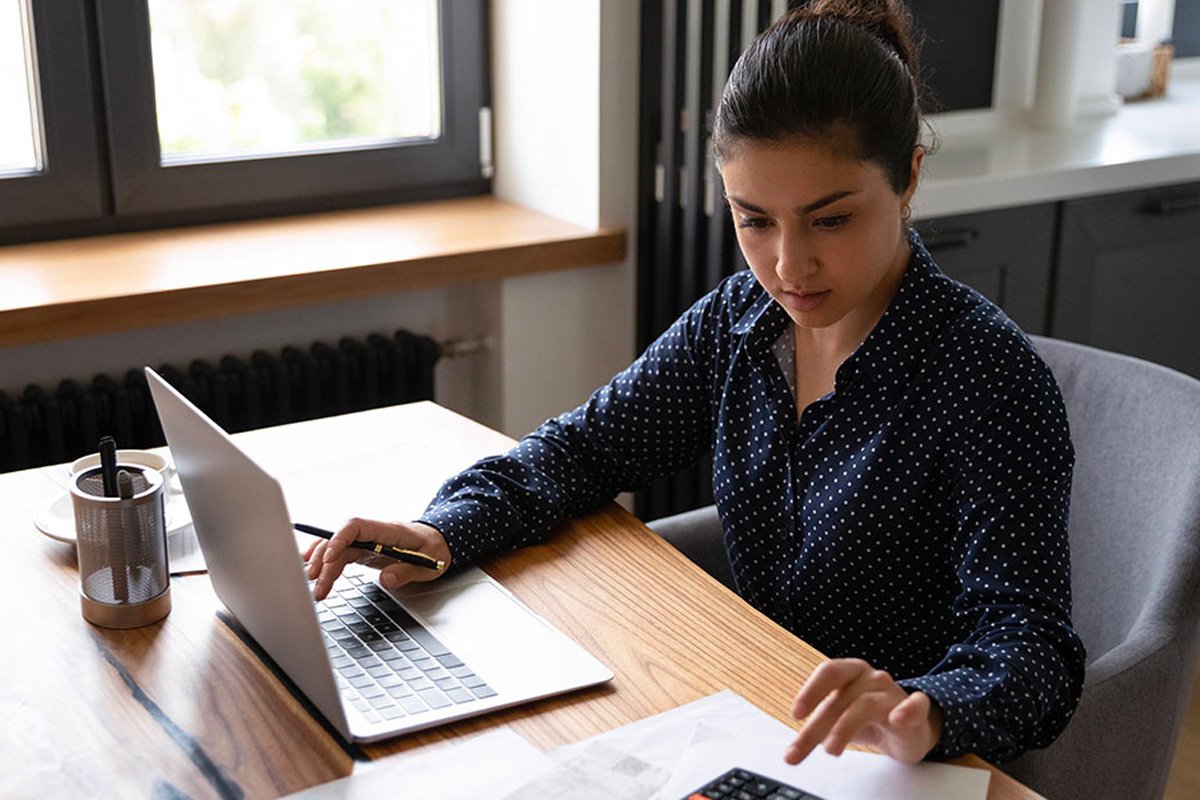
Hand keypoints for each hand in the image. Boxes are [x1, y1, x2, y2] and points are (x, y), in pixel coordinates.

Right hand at [304, 518, 451, 599]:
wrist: (439, 542)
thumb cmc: (435, 549)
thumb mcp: (429, 564)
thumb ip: (407, 571)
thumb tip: (386, 578)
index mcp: (389, 530)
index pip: (356, 526)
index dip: (339, 539)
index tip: (329, 558)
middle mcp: (373, 533)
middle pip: (341, 540)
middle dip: (325, 561)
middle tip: (317, 584)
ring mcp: (367, 541)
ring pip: (337, 549)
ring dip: (322, 565)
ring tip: (314, 586)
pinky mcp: (364, 551)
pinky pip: (341, 555)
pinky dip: (326, 564)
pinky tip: (313, 572)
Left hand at [785, 658, 942, 764]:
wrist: (908, 728)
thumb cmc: (868, 718)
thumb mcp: (839, 720)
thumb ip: (819, 727)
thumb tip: (795, 746)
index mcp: (851, 672)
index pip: (829, 672)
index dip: (811, 691)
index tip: (796, 714)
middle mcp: (871, 677)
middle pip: (841, 697)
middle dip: (818, 725)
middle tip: (800, 749)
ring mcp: (894, 692)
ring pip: (866, 704)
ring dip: (844, 727)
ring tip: (830, 749)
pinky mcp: (916, 710)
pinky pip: (916, 705)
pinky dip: (907, 710)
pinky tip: (898, 719)